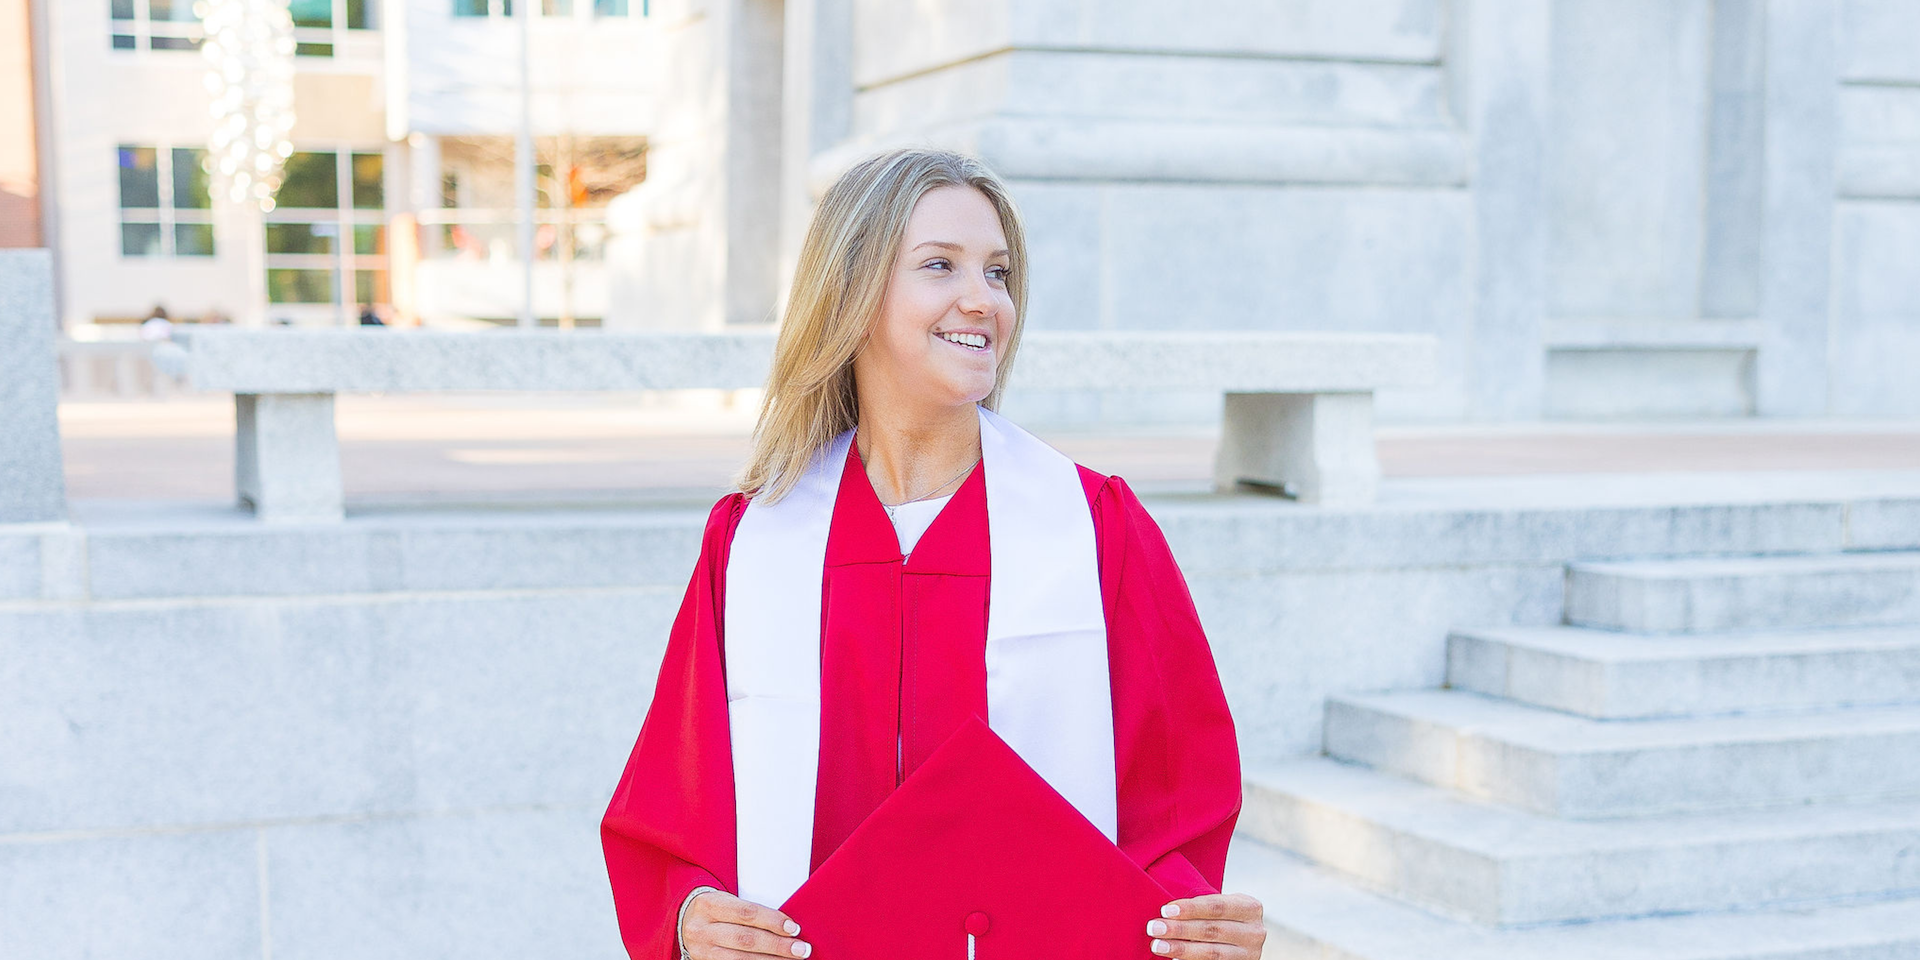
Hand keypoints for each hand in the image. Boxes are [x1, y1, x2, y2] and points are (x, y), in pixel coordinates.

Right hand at [680, 890, 812, 958]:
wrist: (684, 920)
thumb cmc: (717, 908)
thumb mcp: (727, 900)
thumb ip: (750, 911)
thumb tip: (787, 926)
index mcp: (709, 904)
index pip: (746, 913)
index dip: (772, 921)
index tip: (795, 928)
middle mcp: (702, 929)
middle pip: (745, 939)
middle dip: (777, 945)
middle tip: (802, 949)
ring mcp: (701, 950)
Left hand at [1144, 893, 1264, 958]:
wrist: (1241, 938)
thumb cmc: (1223, 916)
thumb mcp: (1222, 905)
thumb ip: (1202, 905)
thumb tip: (1166, 910)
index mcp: (1250, 908)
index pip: (1217, 906)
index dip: (1191, 908)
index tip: (1165, 910)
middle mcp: (1255, 932)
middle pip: (1212, 930)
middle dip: (1179, 929)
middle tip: (1154, 928)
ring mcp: (1250, 954)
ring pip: (1211, 953)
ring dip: (1181, 949)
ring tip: (1158, 946)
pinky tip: (1174, 959)